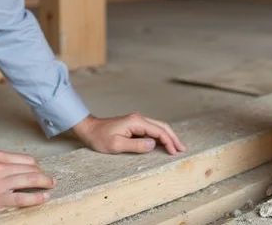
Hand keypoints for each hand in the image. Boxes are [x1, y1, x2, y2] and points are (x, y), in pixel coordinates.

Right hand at [0, 150, 54, 216]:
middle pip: (32, 169)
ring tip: (51, 187)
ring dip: (45, 184)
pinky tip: (44, 197)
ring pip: (31, 180)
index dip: (37, 166)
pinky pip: (23, 198)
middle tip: (50, 181)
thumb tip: (15, 170)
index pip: (27, 159)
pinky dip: (37, 197)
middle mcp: (1, 167)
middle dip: (44, 175)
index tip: (41, 171)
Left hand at [71, 113, 186, 154]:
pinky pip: (151, 129)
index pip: (158, 131)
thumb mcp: (116, 145)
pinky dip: (160, 136)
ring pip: (158, 127)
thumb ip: (136, 145)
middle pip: (162, 126)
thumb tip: (153, 145)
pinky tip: (163, 143)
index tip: (175, 152)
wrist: (88, 129)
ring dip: (168, 136)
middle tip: (182, 149)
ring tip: (176, 147)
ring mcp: (136, 121)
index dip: (169, 141)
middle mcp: (138, 118)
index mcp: (136, 122)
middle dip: (173, 137)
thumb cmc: (99, 137)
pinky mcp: (134, 125)